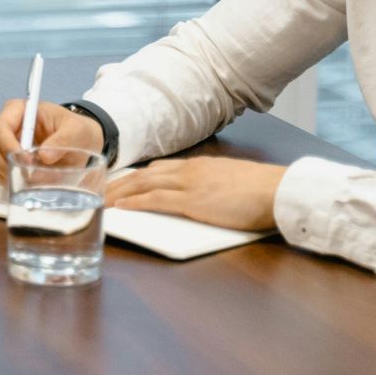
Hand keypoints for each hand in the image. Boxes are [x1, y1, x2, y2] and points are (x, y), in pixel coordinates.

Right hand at [0, 101, 104, 183]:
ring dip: (8, 175)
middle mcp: (5, 127)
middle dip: (3, 164)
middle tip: (26, 176)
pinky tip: (30, 183)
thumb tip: (44, 157)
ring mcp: (2, 146)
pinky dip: (12, 183)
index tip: (27, 161)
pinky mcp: (6, 163)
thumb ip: (62, 141)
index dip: (8, 146)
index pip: (0, 127)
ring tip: (32, 180)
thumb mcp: (76, 131)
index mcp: (17, 110)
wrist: (81, 145)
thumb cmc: (76, 131)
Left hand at [104, 156, 285, 231]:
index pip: (159, 168)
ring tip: (100, 201)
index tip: (120, 182)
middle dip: (118, 183)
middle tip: (98, 191)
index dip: (136, 176)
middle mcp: (188, 171)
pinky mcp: (192, 201)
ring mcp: (188, 184)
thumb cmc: (262, 191)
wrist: (277, 190)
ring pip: (142, 184)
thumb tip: (203, 196)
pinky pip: (154, 200)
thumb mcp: (231, 181)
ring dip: (118, 193)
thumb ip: (212, 185)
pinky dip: (134, 202)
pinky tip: (120, 208)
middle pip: (143, 174)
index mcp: (199, 166)